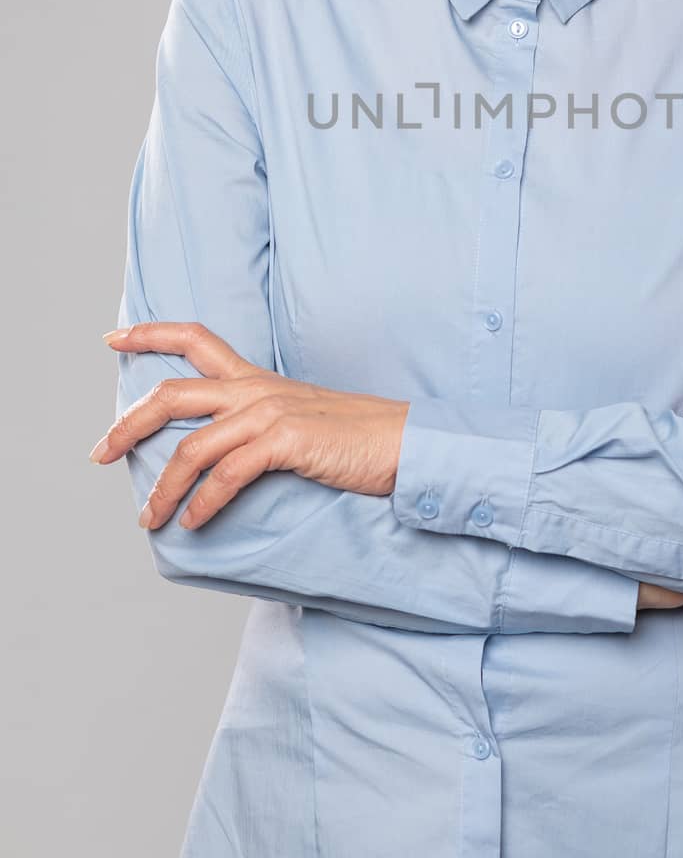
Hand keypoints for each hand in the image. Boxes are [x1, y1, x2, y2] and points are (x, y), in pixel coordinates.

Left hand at [92, 321, 409, 530]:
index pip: (195, 338)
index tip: (113, 338)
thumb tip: (220, 461)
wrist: (407, 443)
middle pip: (173, 393)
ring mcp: (271, 412)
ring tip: (149, 518)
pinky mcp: (287, 441)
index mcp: (258, 379)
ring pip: (192, 445)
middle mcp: (257, 389)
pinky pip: (227, 475)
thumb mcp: (301, 422)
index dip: (150, 334)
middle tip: (100, 452)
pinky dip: (203, 503)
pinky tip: (195, 523)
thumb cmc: (358, 440)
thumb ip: (259, 430)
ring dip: (163, 488)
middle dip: (128, 423)